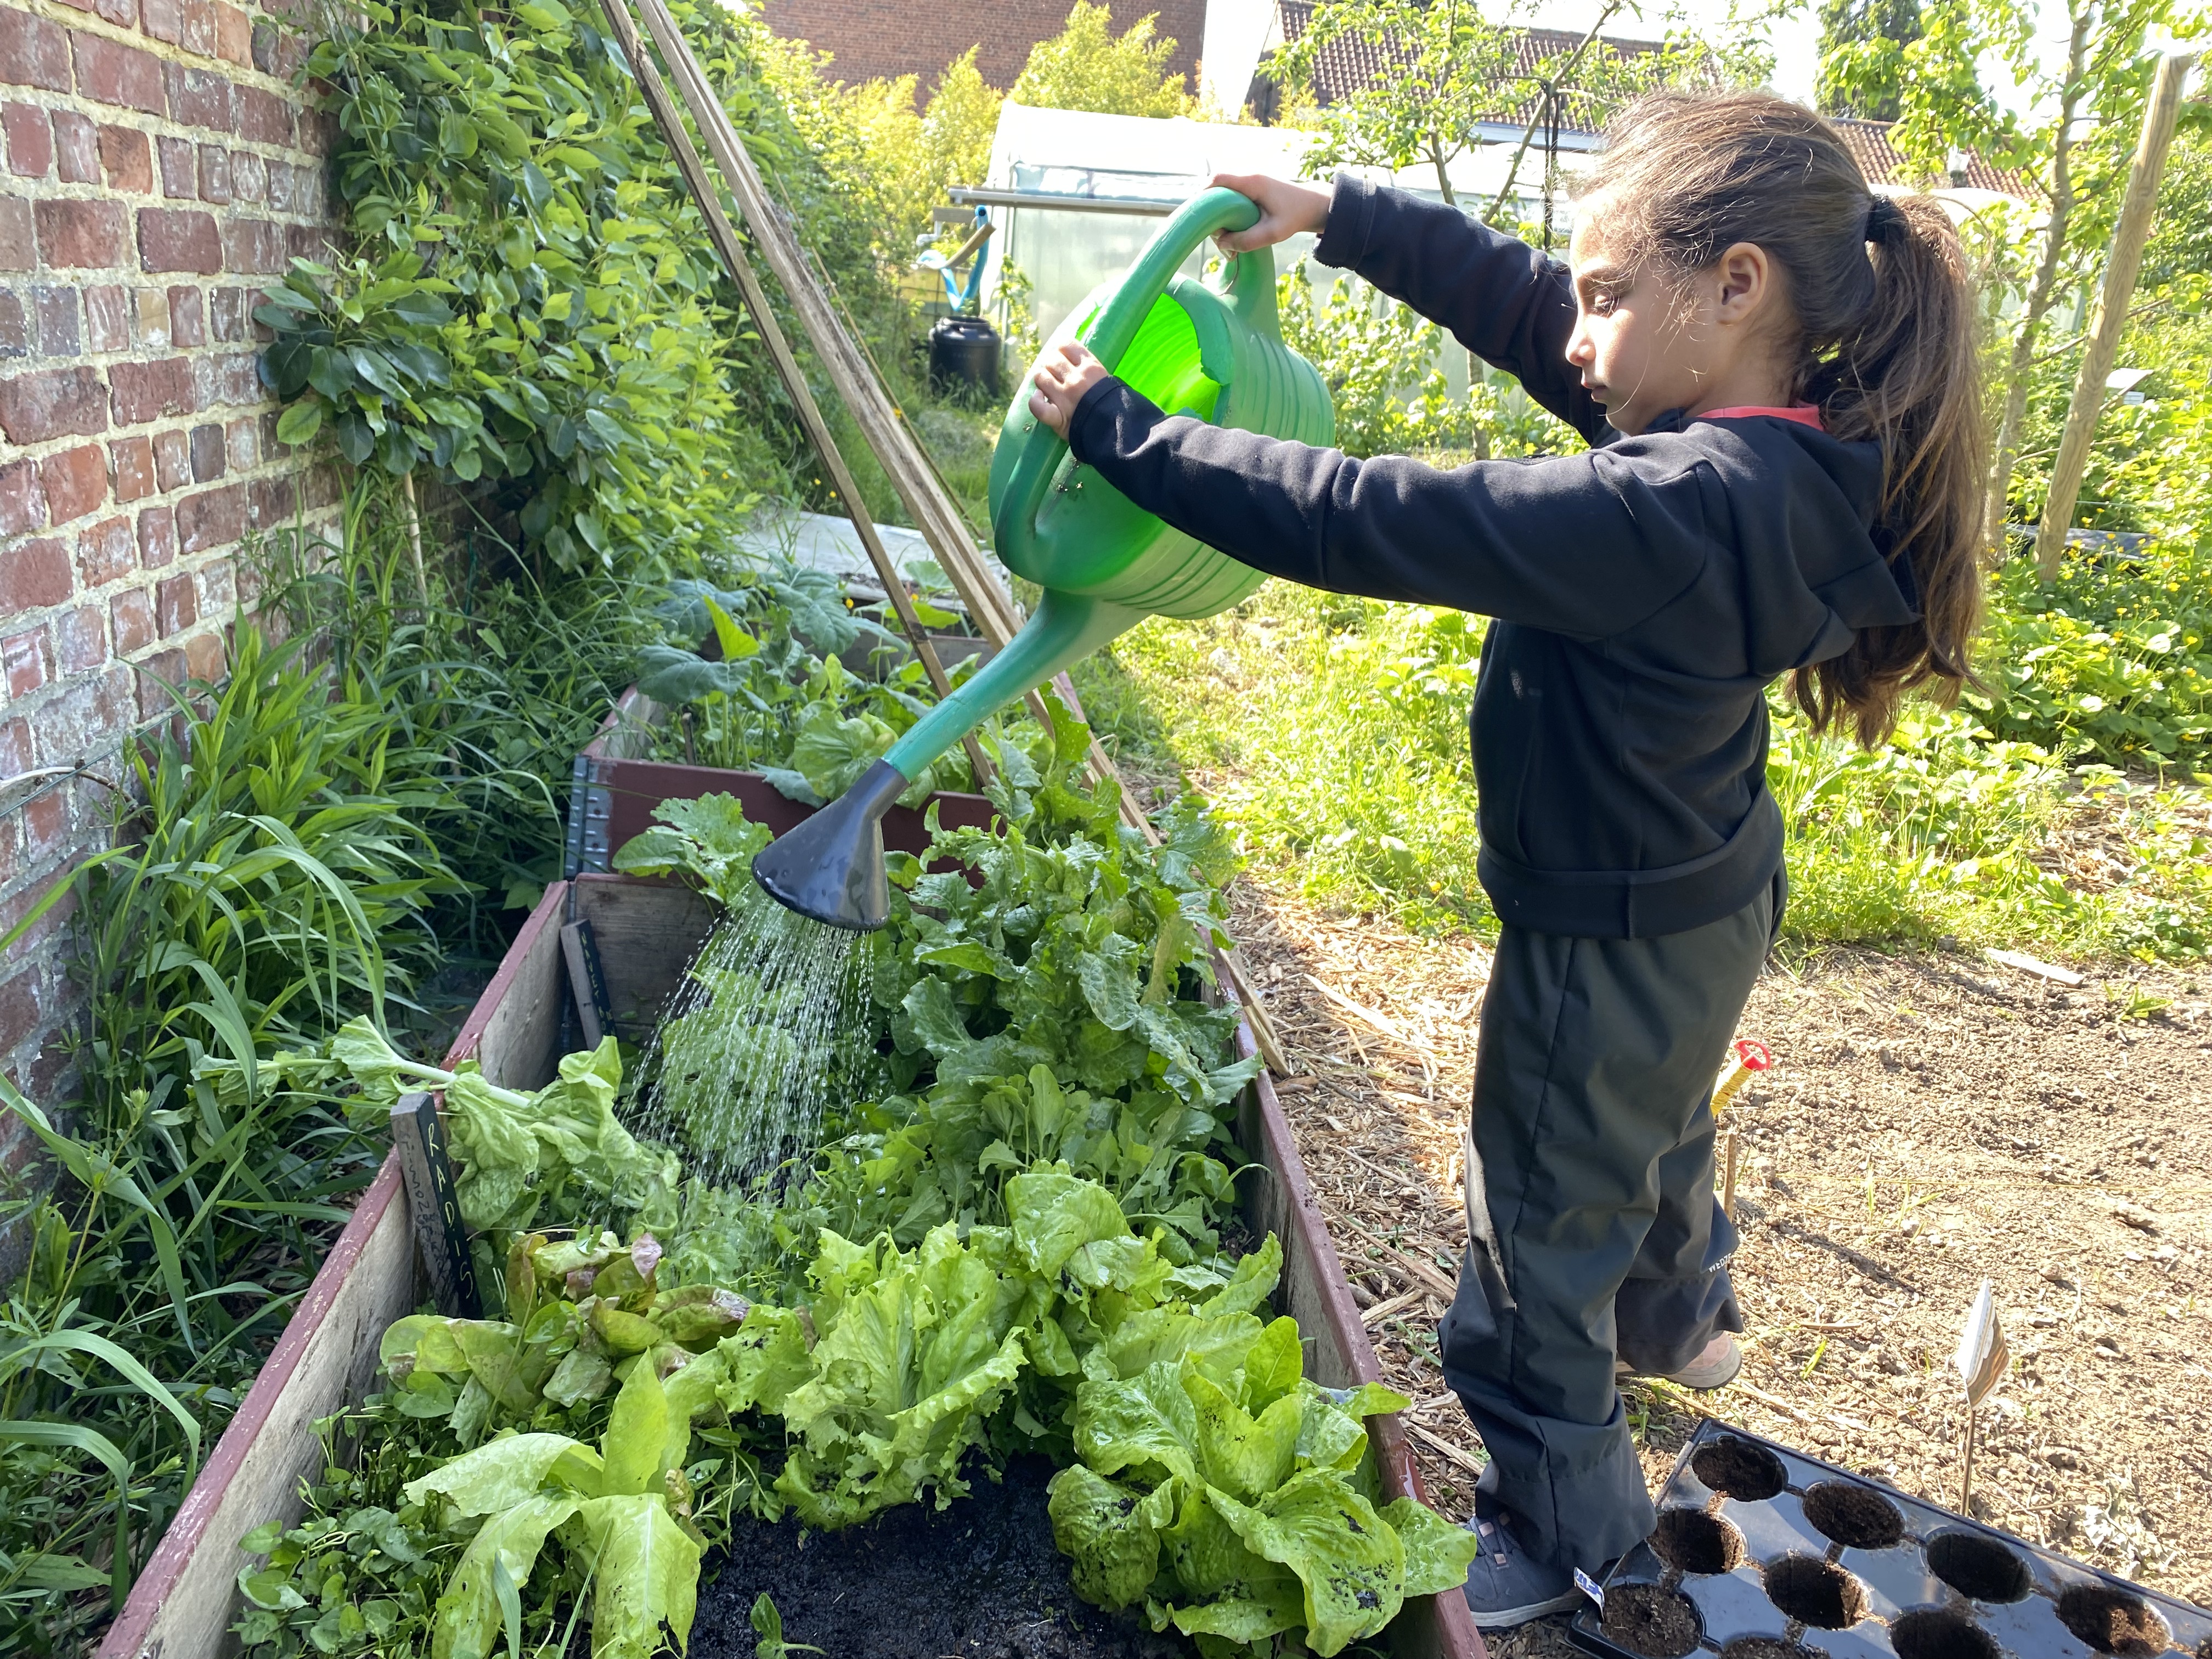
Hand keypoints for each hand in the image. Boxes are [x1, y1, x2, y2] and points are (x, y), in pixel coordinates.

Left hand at [1027, 340, 1110, 437]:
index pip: (1066, 345)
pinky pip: (1037, 406)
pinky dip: (1035, 401)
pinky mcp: (1057, 416)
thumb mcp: (1106, 379)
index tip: (1064, 359)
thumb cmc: (1113, 404)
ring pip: (1041, 377)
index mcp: (1090, 366)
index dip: (1061, 351)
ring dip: (1042, 381)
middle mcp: (1075, 378)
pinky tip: (1039, 398)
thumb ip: (1090, 368)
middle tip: (1057, 376)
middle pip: (1052, 360)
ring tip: (1048, 388)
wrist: (1116, 429)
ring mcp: (1064, 397)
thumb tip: (1072, 360)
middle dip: (1051, 366)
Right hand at [1208, 172, 1331, 254]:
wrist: (1315, 206)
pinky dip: (1230, 219)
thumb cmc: (1297, 216)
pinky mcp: (1252, 194)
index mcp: (1252, 183)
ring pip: (1224, 200)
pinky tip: (1235, 236)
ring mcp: (1250, 186)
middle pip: (1217, 192)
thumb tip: (1222, 244)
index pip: (1218, 179)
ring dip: (1221, 220)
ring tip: (1228, 243)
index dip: (1204, 194)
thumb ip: (1248, 240)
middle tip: (1220, 240)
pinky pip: (1233, 204)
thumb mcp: (1274, 233)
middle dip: (1212, 216)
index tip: (1200, 216)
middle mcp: (1249, 180)